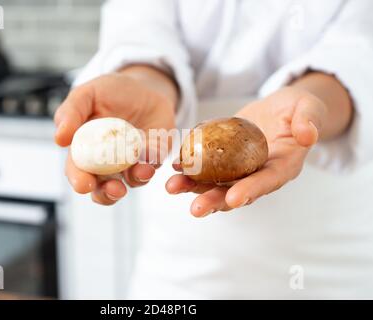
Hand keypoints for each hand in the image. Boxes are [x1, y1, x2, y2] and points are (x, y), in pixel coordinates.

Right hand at [55, 68, 176, 204]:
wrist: (143, 86)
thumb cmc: (109, 92)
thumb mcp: (87, 95)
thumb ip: (71, 112)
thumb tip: (59, 138)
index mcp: (86, 151)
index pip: (78, 171)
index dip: (79, 180)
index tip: (84, 185)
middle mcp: (108, 163)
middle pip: (104, 189)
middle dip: (108, 193)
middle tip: (115, 190)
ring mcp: (132, 162)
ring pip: (132, 182)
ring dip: (136, 179)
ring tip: (142, 170)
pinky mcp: (154, 156)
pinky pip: (155, 163)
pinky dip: (154, 160)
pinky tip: (152, 149)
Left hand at [166, 86, 328, 215]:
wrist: (280, 109)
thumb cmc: (298, 108)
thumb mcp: (309, 107)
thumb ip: (309, 120)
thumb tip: (308, 136)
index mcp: (282, 167)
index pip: (268, 182)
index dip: (251, 191)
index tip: (234, 199)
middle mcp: (258, 174)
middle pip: (236, 192)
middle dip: (215, 201)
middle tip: (196, 209)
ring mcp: (239, 170)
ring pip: (215, 183)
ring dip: (193, 188)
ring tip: (172, 187)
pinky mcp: (225, 160)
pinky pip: (205, 167)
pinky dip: (189, 168)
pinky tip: (174, 166)